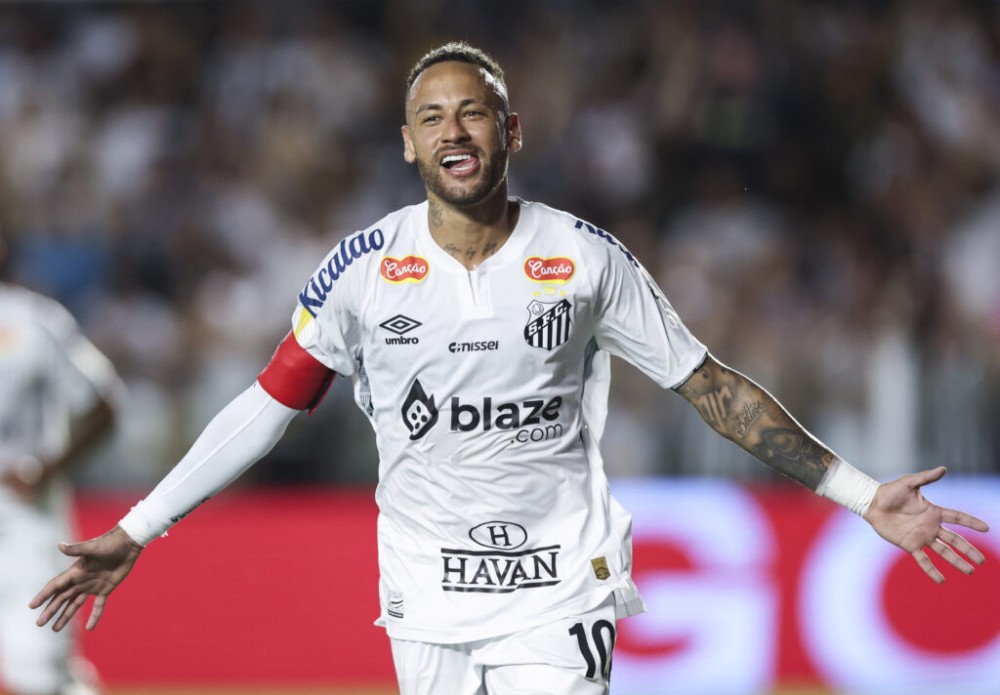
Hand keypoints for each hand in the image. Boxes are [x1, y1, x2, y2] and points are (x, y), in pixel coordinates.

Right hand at [30, 525, 142, 630]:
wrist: (129, 543)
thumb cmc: (110, 543)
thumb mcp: (93, 547)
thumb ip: (77, 549)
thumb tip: (60, 545)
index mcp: (76, 571)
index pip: (56, 586)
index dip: (44, 595)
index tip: (32, 606)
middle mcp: (82, 580)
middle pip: (62, 598)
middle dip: (50, 610)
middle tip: (39, 623)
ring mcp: (93, 585)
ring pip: (75, 604)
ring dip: (65, 616)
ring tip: (55, 629)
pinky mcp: (106, 588)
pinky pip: (98, 606)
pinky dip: (94, 616)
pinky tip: (89, 628)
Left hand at [864, 466, 989, 582]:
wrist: (871, 503)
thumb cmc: (889, 492)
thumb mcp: (909, 483)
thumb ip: (926, 477)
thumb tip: (943, 468)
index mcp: (933, 511)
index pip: (957, 518)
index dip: (971, 523)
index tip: (986, 529)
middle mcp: (930, 526)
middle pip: (955, 540)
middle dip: (968, 550)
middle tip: (982, 561)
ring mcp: (921, 537)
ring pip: (943, 552)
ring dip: (957, 562)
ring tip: (969, 571)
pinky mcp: (909, 545)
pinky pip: (923, 560)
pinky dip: (932, 570)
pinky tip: (942, 580)